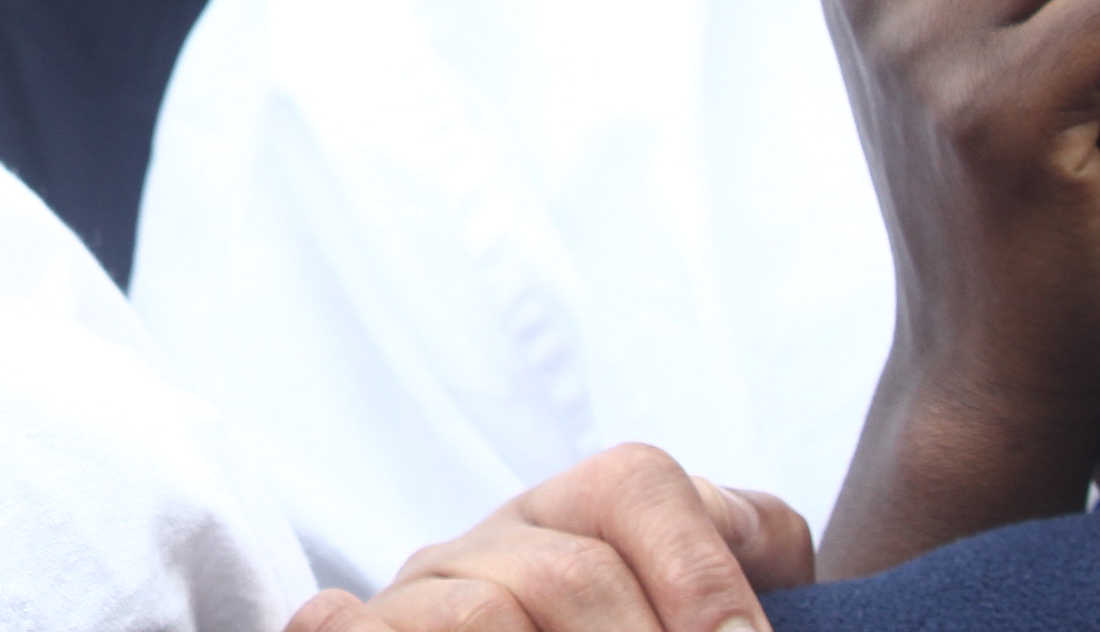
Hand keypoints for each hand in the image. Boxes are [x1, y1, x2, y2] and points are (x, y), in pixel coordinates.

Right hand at [284, 445, 807, 631]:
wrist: (542, 624)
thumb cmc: (622, 630)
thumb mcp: (680, 596)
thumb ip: (739, 554)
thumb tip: (759, 576)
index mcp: (577, 513)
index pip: (635, 482)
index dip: (698, 570)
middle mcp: (488, 540)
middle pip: (572, 572)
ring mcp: (416, 593)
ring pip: (481, 615)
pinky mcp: (347, 628)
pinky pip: (340, 624)